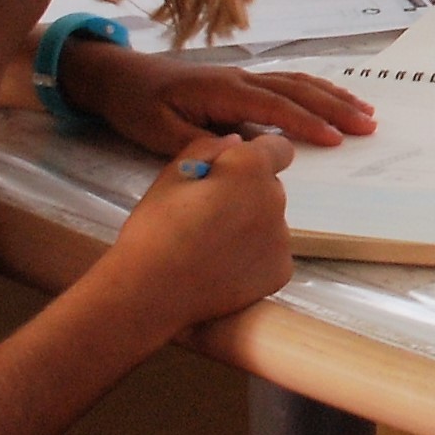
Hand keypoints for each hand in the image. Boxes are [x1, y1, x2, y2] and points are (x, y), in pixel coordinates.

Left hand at [63, 42, 375, 154]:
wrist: (118, 77)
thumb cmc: (137, 107)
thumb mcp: (159, 133)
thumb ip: (202, 143)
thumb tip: (243, 150)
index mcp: (222, 91)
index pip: (275, 107)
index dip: (307, 123)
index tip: (337, 139)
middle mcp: (239, 79)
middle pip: (297, 91)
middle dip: (335, 108)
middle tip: (369, 125)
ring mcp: (242, 77)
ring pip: (298, 82)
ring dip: (332, 96)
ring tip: (364, 111)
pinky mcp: (241, 82)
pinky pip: (287, 82)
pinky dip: (315, 89)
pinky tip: (331, 98)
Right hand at [104, 133, 297, 336]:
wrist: (153, 292)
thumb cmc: (156, 229)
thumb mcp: (170, 177)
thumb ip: (206, 149)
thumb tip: (235, 142)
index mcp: (250, 169)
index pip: (278, 149)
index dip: (257, 155)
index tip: (234, 171)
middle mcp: (276, 199)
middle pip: (269, 187)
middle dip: (247, 193)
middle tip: (208, 215)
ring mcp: (282, 238)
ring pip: (269, 222)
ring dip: (250, 226)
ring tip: (211, 246)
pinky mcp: (282, 271)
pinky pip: (271, 254)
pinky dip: (253, 258)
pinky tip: (222, 268)